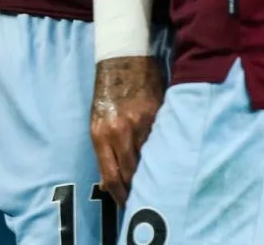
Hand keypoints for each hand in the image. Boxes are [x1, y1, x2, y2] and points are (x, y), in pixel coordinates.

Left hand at [89, 54, 164, 205]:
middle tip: (143, 200)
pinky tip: (166, 163)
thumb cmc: (108, 92)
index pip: (111, 176)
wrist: (122, 58)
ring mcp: (140, 123)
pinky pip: (161, 143)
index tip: (126, 205)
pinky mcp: (157, 115)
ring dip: (151, 176)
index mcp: (100, 133)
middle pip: (130, 173)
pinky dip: (163, 156)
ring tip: (156, 186)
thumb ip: (104, 148)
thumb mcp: (97, 119)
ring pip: (148, 161)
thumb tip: (108, 181)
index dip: (120, 194)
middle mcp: (119, 131)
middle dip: (136, 190)